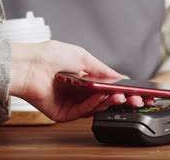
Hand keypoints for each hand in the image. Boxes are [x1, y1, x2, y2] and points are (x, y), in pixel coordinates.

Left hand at [9, 40, 145, 121]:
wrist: (28, 64)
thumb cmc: (50, 55)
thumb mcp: (84, 57)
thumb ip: (104, 70)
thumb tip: (121, 77)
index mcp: (86, 79)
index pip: (110, 88)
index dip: (126, 91)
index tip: (141, 93)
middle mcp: (81, 92)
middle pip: (106, 100)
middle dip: (123, 100)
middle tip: (136, 99)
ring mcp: (73, 103)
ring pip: (97, 107)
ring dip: (109, 102)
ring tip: (119, 96)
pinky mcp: (64, 113)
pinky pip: (83, 112)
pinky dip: (93, 104)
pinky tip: (99, 96)